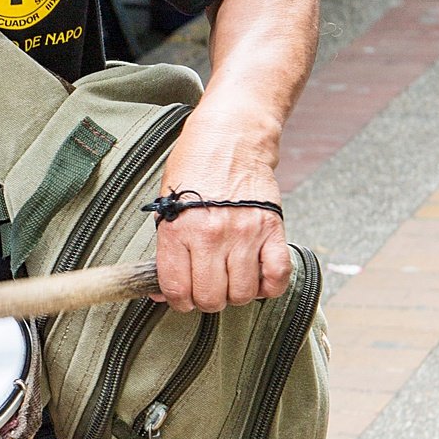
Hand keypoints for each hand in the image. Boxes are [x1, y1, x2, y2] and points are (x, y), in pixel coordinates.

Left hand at [153, 125, 290, 313]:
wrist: (229, 137)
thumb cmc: (195, 167)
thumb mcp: (167, 206)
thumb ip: (166, 251)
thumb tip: (161, 291)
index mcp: (179, 231)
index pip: (177, 289)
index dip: (179, 302)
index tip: (183, 299)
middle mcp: (211, 235)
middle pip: (210, 297)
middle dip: (207, 301)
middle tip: (207, 289)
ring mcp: (244, 234)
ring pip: (242, 293)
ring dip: (236, 295)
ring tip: (231, 281)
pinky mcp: (271, 229)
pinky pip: (277, 275)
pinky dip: (269, 286)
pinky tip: (258, 278)